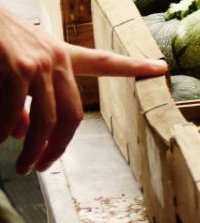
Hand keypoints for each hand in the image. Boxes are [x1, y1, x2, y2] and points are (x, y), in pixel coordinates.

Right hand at [0, 8, 166, 173]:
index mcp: (60, 55)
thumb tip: (23, 133)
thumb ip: (22, 104)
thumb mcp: (13, 72)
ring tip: (23, 167)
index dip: (134, 66)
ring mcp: (37, 62)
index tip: (161, 67)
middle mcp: (55, 58)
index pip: (103, 61)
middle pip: (72, 115)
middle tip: (43, 167)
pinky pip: (12, 113)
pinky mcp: (16, 67)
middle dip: (58, 147)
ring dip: (33, 150)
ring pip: (45, 121)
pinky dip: (2, 132)